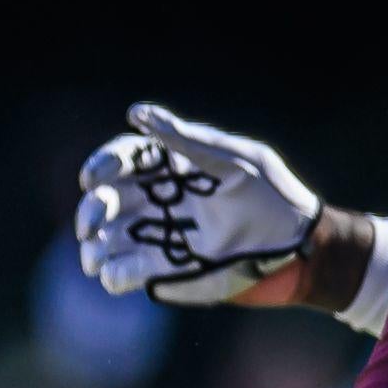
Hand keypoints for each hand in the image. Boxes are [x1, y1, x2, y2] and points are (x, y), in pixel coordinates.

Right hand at [77, 103, 322, 306]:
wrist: (296, 250)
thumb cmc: (272, 196)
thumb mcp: (235, 161)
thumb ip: (188, 141)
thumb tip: (137, 113)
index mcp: (174, 167)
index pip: (126, 160)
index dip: (103, 165)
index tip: (93, 178)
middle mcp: (160, 200)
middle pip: (107, 200)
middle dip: (91, 211)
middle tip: (91, 224)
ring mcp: (159, 236)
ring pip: (108, 239)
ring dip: (94, 247)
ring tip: (96, 257)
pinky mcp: (163, 271)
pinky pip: (124, 273)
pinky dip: (113, 274)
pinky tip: (114, 274)